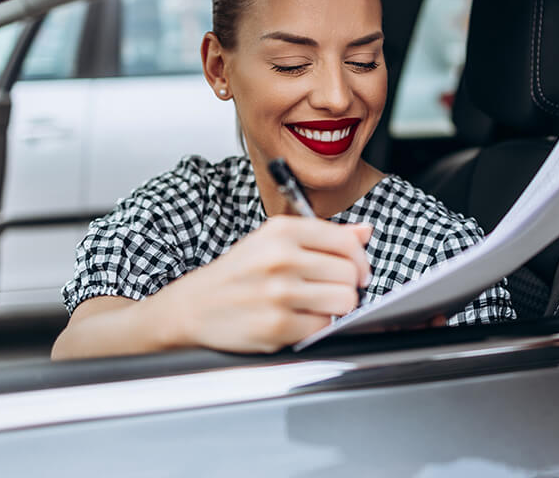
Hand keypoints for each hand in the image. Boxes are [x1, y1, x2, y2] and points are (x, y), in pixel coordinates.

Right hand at [149, 217, 372, 352]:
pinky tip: (296, 319)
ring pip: (344, 300)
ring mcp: (279, 292)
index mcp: (282, 231)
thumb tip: (365, 232)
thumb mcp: (273, 241)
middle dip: (347, 286)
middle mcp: (281, 258)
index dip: (359, 259)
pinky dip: (316, 326)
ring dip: (334, 307)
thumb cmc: (238, 274)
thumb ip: (323, 236)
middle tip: (328, 291)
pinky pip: (323, 326)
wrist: (193, 307)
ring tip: (313, 305)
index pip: (346, 241)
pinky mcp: (277, 325)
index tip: (356, 271)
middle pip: (350, 273)